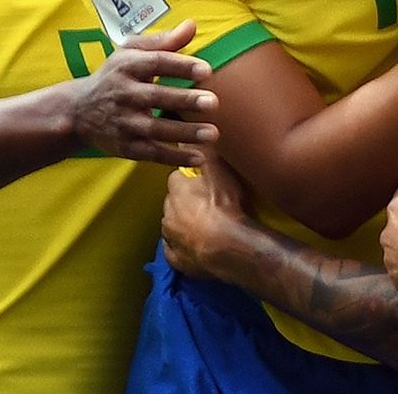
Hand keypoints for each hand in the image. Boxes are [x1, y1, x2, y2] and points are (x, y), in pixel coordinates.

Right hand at [71, 21, 218, 165]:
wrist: (77, 111)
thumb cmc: (114, 76)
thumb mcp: (131, 52)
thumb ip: (163, 41)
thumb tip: (192, 25)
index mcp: (126, 66)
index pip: (155, 63)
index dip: (180, 66)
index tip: (206, 70)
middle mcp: (123, 94)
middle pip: (155, 97)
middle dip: (184, 100)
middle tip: (213, 102)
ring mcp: (123, 123)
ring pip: (155, 129)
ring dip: (185, 133)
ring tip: (213, 133)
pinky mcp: (125, 147)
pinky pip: (152, 153)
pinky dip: (174, 157)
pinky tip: (199, 157)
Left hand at [160, 150, 254, 278]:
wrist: (230, 247)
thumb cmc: (226, 206)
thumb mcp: (219, 171)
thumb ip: (205, 153)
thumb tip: (187, 136)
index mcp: (176, 190)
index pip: (177, 178)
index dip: (190, 180)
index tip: (203, 183)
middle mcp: (167, 213)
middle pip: (173, 203)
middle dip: (185, 203)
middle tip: (207, 205)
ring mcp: (171, 239)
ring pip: (173, 227)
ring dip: (183, 225)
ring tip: (205, 226)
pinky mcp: (177, 261)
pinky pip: (175, 251)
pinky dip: (183, 248)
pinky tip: (197, 247)